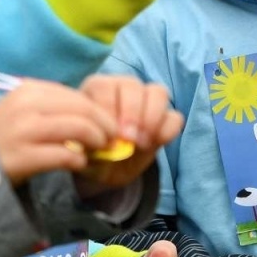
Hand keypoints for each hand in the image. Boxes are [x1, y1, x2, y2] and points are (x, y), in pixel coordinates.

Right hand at [0, 78, 118, 184]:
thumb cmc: (8, 134)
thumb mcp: (27, 109)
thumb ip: (58, 107)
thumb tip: (100, 116)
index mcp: (30, 90)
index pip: (77, 96)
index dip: (100, 111)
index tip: (110, 125)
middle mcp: (26, 106)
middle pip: (83, 110)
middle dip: (105, 126)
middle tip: (111, 140)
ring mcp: (22, 131)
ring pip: (78, 129)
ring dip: (96, 141)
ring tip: (98, 151)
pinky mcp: (21, 158)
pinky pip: (64, 156)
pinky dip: (79, 160)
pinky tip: (79, 163)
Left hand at [74, 75, 182, 190]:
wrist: (109, 170)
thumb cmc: (91, 156)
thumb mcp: (83, 155)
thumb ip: (88, 147)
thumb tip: (104, 143)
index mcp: (96, 90)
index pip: (104, 86)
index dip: (108, 108)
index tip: (108, 134)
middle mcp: (123, 87)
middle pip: (132, 86)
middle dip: (132, 113)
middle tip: (128, 139)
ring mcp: (147, 100)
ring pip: (158, 92)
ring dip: (152, 118)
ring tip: (142, 143)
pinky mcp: (165, 118)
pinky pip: (174, 116)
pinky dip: (167, 130)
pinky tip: (155, 144)